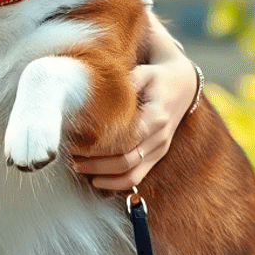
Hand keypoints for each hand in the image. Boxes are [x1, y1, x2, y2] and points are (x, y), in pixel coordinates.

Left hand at [67, 17, 196, 190]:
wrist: (183, 85)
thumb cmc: (157, 76)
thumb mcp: (143, 72)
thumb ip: (126, 83)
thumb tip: (96, 91)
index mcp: (156, 118)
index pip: (126, 141)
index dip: (100, 146)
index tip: (77, 143)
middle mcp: (159, 138)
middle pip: (126, 162)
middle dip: (96, 164)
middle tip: (71, 159)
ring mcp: (160, 150)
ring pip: (132, 175)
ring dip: (105, 177)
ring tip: (79, 169)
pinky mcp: (157, 155)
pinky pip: (138, 176)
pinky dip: (117, 182)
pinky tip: (96, 178)